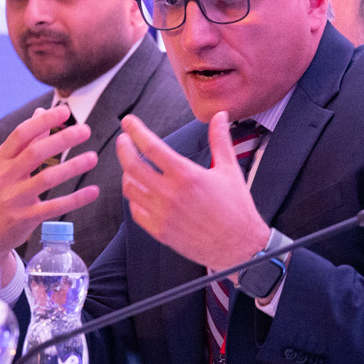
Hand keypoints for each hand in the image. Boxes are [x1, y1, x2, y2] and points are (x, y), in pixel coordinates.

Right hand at [0, 105, 99, 266]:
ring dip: (72, 167)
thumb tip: (41, 112)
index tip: (65, 111)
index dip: (44, 121)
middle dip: (62, 139)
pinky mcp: (24, 219)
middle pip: (35, 152)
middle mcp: (4, 177)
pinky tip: (93, 191)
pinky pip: (54, 207)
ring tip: (93, 157)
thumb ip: (23, 142)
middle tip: (85, 130)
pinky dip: (76, 199)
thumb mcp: (1, 167)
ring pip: (47, 178)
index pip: (21, 134)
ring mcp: (13, 199)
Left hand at [116, 112, 272, 270]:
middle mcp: (170, 194)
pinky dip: (134, 199)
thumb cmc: (237, 208)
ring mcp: (162, 214)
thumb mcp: (230, 170)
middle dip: (124, 148)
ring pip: (130, 189)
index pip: (151, 147)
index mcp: (186, 175)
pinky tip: (140, 192)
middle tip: (124, 140)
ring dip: (127, 173)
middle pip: (132, 166)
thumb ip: (220, 140)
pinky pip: (136, 212)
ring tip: (132, 166)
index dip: (135, 131)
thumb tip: (220, 116)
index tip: (128, 122)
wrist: (239, 247)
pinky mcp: (160, 232)